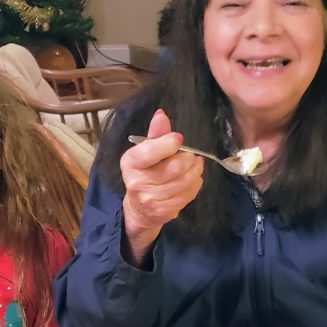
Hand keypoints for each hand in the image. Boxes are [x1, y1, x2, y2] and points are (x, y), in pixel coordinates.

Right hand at [120, 109, 203, 249]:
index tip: (178, 139)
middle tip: (191, 156)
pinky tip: (193, 179)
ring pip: (185, 181)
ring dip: (196, 171)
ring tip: (195, 165)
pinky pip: (188, 194)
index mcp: (131, 162)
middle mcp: (137, 182)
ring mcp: (151, 199)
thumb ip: (155, 134)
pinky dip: (195, 184)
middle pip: (175, 167)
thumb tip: (161, 115)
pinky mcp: (164, 211)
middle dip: (188, 159)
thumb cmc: (145, 173)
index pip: (150, 151)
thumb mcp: (145, 152)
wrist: (139, 209)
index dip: (168, 143)